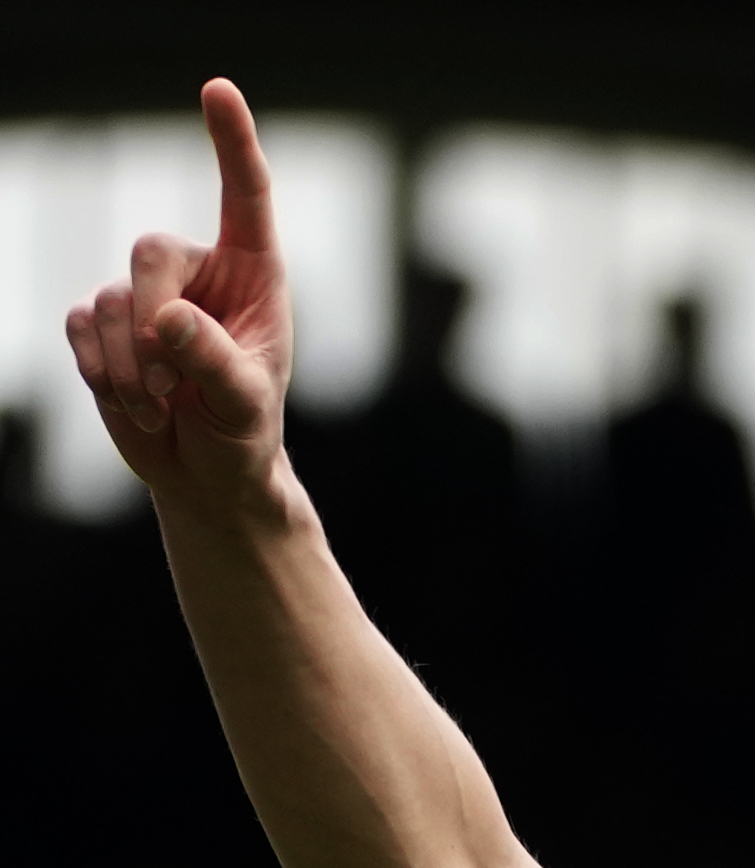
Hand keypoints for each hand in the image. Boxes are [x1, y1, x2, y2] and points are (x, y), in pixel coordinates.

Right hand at [63, 79, 292, 514]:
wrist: (206, 471)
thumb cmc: (245, 431)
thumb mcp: (247, 403)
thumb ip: (217, 361)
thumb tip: (169, 318)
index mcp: (253, 273)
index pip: (245, 196)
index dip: (231, 142)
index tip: (218, 89)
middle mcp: (196, 271)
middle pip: (150, 251)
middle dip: (154, 320)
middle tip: (172, 381)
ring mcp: (143, 294)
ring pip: (111, 300)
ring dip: (132, 366)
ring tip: (164, 405)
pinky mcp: (103, 323)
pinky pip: (81, 326)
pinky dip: (103, 373)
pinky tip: (137, 405)